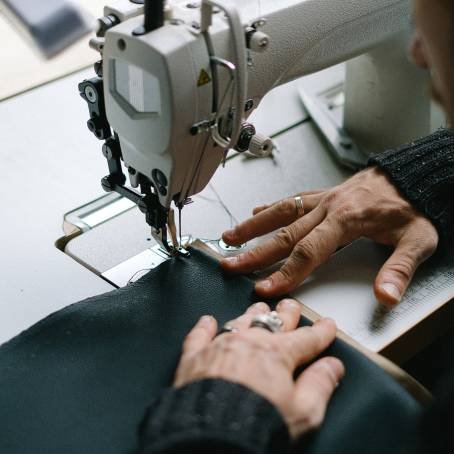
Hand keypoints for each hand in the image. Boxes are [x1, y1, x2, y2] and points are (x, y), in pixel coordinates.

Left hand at [174, 301, 343, 437]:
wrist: (210, 435)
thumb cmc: (256, 423)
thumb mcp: (302, 412)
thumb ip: (320, 385)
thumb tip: (333, 368)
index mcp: (277, 354)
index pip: (306, 339)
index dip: (320, 331)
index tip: (327, 325)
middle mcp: (249, 342)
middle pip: (273, 321)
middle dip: (286, 313)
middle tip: (291, 306)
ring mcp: (221, 346)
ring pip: (240, 320)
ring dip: (252, 314)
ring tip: (259, 308)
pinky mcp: (195, 357)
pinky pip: (200, 335)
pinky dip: (205, 327)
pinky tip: (207, 321)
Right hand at [220, 167, 438, 305]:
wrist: (415, 174)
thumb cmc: (415, 207)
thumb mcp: (418, 240)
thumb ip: (399, 269)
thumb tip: (385, 297)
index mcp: (347, 219)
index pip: (308, 251)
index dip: (285, 273)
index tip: (264, 288)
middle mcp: (328, 207)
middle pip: (284, 233)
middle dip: (255, 252)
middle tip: (230, 264)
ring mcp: (323, 198)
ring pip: (280, 212)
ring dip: (253, 225)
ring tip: (229, 236)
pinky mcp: (324, 194)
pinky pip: (292, 199)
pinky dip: (271, 207)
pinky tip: (256, 212)